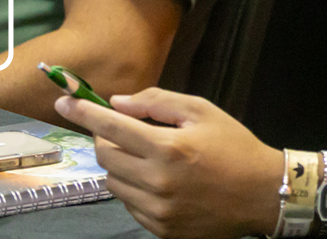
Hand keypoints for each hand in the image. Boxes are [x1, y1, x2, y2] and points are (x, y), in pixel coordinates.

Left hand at [56, 89, 283, 238]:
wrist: (264, 194)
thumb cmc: (235, 146)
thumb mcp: (203, 112)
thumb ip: (158, 102)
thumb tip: (117, 103)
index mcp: (168, 147)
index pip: (110, 127)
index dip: (82, 111)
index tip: (63, 100)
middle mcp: (156, 181)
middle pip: (105, 155)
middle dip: (107, 138)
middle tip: (127, 131)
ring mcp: (156, 210)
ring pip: (112, 182)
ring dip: (120, 165)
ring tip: (150, 159)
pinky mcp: (159, 229)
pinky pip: (128, 204)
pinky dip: (134, 189)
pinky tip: (160, 182)